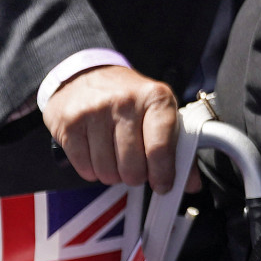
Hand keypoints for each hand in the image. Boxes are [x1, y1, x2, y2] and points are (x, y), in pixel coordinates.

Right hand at [42, 67, 183, 193]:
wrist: (85, 75)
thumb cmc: (128, 98)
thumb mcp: (159, 111)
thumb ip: (178, 146)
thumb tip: (191, 183)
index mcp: (155, 98)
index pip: (161, 147)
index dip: (163, 173)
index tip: (163, 185)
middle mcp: (125, 102)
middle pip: (133, 165)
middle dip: (136, 176)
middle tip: (136, 170)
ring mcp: (94, 112)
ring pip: (107, 170)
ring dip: (113, 174)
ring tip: (116, 159)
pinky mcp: (69, 124)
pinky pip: (84, 166)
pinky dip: (92, 171)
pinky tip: (97, 156)